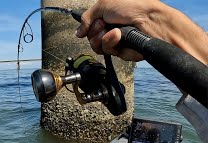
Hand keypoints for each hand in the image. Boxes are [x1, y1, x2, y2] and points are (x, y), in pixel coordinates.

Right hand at [76, 0, 207, 63]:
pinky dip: (112, 43)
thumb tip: (77, 33)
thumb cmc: (132, 7)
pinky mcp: (121, 51)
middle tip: (105, 25)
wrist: (150, 21)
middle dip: (95, 32)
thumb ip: (86, 18)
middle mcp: (109, 30)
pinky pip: (108, 52)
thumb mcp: (103, 5)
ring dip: (103, 38)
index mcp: (105, 17)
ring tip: (115, 32)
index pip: (88, 28)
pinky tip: (120, 36)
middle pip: (90, 39)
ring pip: (97, 47)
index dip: (89, 26)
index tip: (96, 21)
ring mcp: (115, 41)